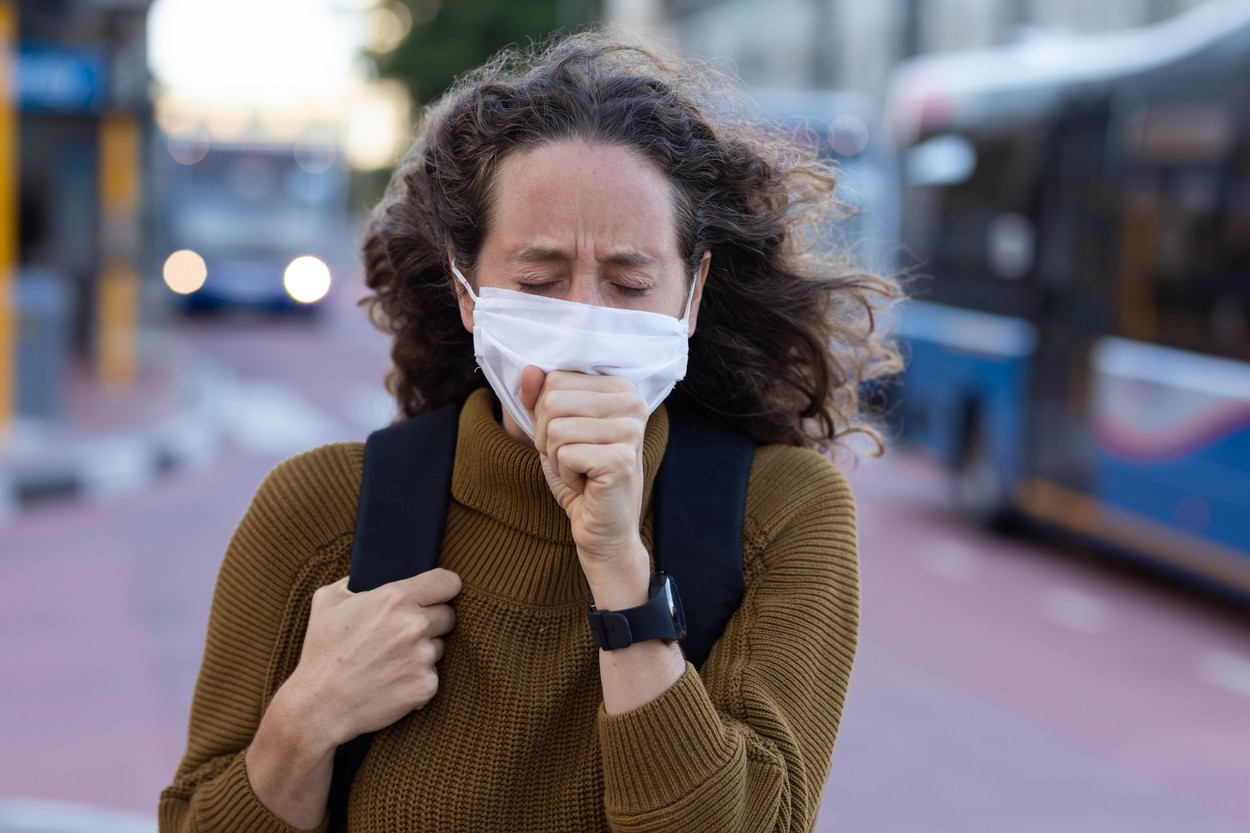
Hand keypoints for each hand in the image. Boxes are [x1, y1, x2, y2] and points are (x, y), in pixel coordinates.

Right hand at [285, 568, 461, 747]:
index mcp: (395, 597)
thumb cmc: (321, 653)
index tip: (438, 595)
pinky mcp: (426, 685)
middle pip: (448, 615)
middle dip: (431, 622)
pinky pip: (432, 674)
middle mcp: (414, 624)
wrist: (318, 707)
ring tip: (390, 661)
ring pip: (440, 646)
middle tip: (403, 635)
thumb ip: (354, 581)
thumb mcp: (326, 601)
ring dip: (423, 651)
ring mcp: (422, 656)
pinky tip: (392, 682)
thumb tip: (368, 575)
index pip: (448, 582)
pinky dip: (417, 678)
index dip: (444, 588)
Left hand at [521, 367, 649, 598]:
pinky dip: (565, 474)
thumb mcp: (553, 430)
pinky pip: (564, 453)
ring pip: (555, 428)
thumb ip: (540, 398)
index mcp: (620, 388)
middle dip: (547, 437)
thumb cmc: (580, 476)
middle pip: (553, 400)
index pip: (555, 379)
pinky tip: (586, 484)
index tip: (570, 438)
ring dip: (556, 458)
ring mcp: (629, 430)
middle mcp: (632, 402)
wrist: (603, 528)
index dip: (546, 414)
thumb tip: (529, 369)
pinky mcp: (620, 458)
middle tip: (573, 459)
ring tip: (579, 471)